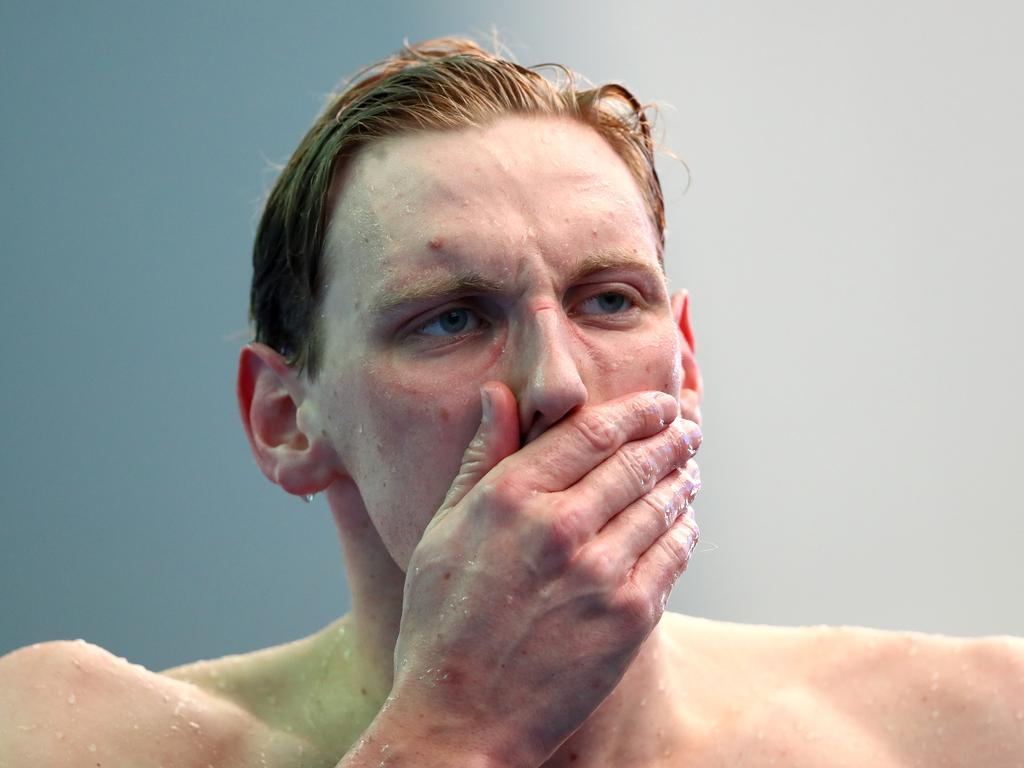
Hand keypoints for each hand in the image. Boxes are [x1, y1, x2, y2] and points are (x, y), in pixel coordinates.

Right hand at [386, 382, 701, 767]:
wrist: (461, 719)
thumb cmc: (441, 622)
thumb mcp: (443, 530)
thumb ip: (479, 458)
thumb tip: (496, 394)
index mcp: (510, 497)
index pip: (591, 431)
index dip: (636, 411)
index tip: (658, 404)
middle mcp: (560, 527)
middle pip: (635, 462)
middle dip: (670, 439)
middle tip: (688, 429)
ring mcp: (599, 573)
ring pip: (660, 505)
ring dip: (681, 480)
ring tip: (689, 470)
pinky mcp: (629, 618)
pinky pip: (671, 556)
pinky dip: (684, 530)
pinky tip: (684, 521)